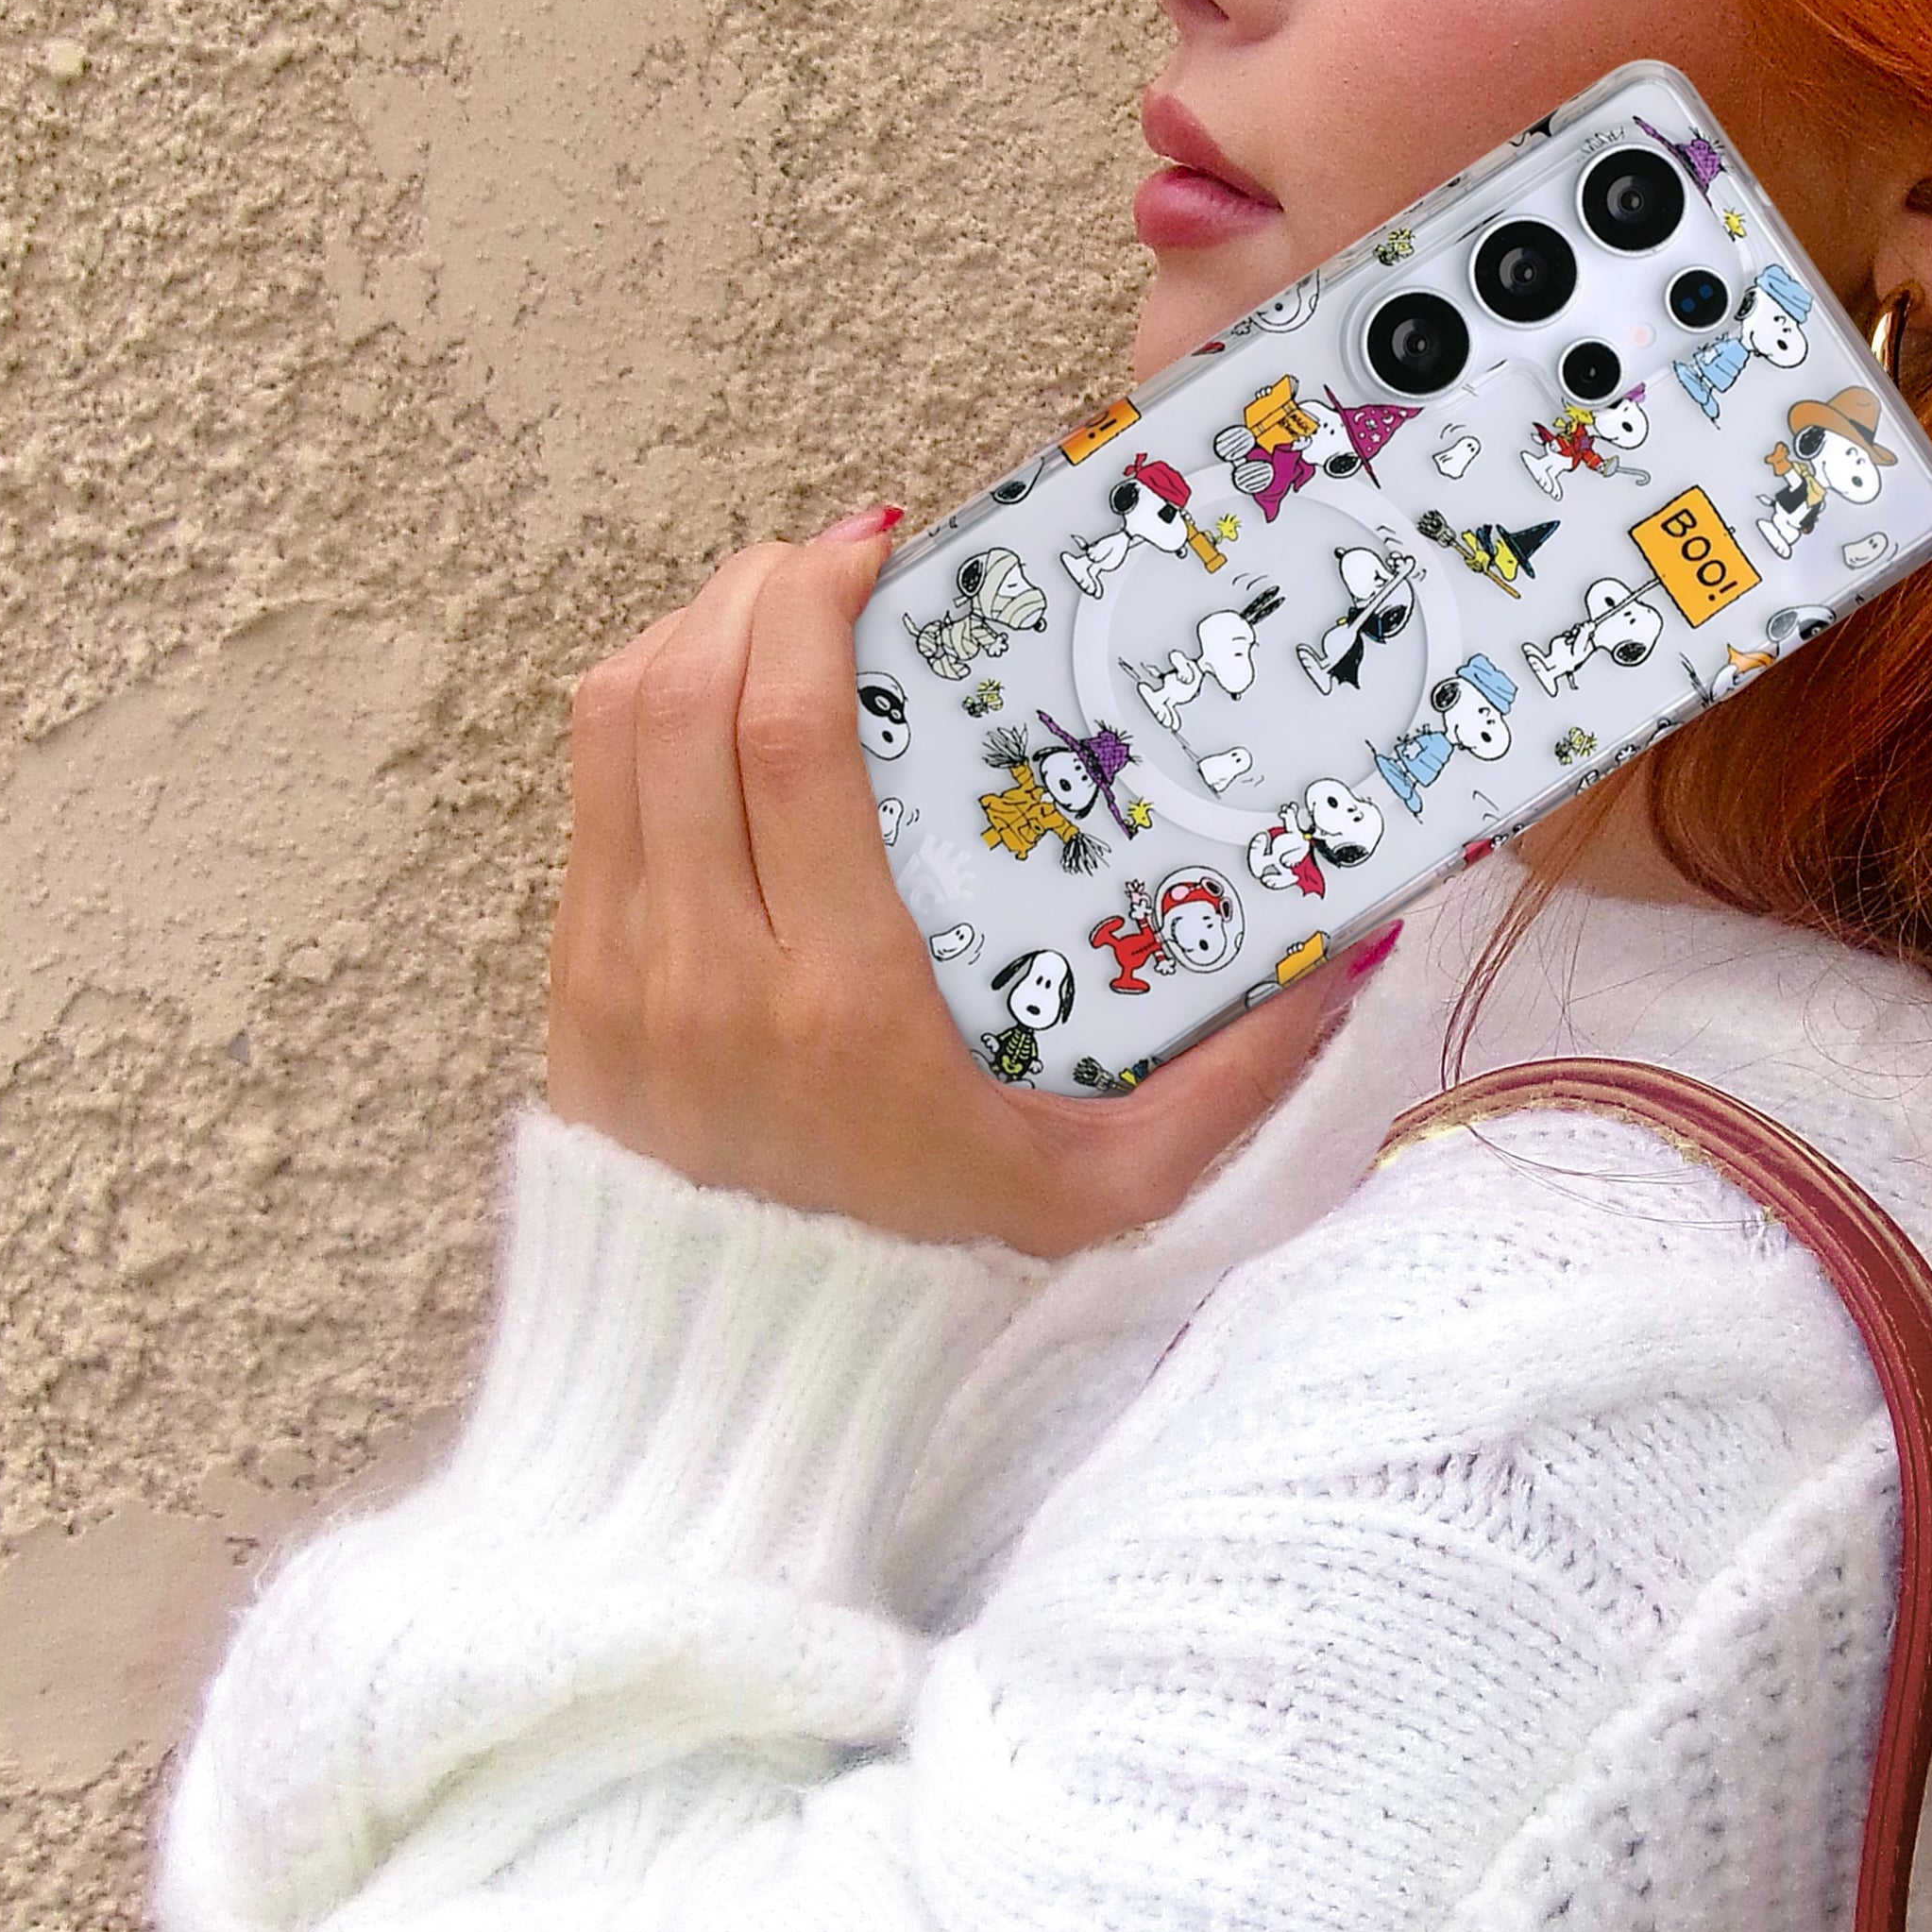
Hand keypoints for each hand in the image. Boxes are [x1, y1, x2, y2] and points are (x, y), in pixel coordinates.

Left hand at [547, 510, 1375, 1258]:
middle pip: (683, 696)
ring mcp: (620, 977)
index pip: (781, 736)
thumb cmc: (931, 1274)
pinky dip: (638, 714)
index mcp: (836, 1000)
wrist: (733, 1387)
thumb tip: (1359, 956)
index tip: (875, 543)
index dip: (812, 604)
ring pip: (612, 729)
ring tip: (772, 607)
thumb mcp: (1111, 1191)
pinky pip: (583, 800)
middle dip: (751, 586)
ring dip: (684, 632)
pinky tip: (710, 702)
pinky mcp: (573, 994)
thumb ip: (1239, 1076)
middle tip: (837, 556)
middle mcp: (705, 969)